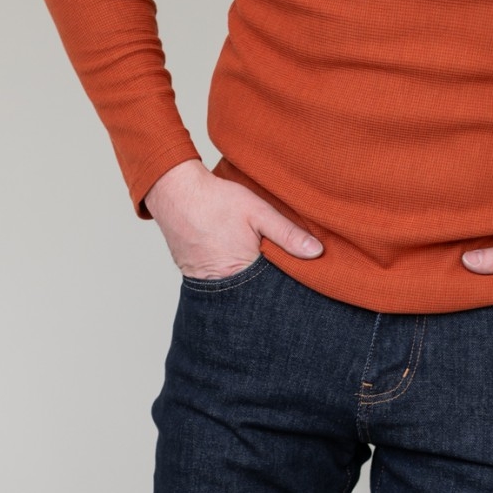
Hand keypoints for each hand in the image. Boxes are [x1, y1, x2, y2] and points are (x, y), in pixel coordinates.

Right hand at [144, 159, 323, 278]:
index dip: (290, 288)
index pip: (275, 294)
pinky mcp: (200, 280)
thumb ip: (288, 234)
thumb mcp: (258, 211)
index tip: (305, 281)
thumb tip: (317, 252)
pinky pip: (226, 287)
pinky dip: (238, 281)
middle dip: (272, 292)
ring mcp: (209, 287)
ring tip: (264, 273)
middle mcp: (225, 288)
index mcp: (243, 274)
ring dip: (255, 287)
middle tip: (288, 282)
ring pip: (242, 295)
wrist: (175, 194)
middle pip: (258, 299)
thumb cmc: (215, 201)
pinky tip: (244, 266)